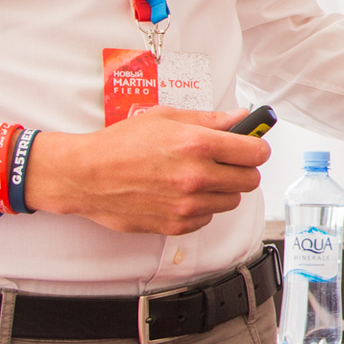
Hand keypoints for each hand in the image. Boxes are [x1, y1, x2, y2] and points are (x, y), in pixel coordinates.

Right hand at [25, 107, 270, 235]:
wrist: (86, 176)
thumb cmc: (120, 144)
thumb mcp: (165, 118)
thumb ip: (209, 120)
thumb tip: (239, 119)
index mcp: (197, 144)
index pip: (255, 152)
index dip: (257, 147)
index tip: (253, 146)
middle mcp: (196, 176)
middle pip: (250, 180)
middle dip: (242, 169)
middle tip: (226, 161)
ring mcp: (188, 205)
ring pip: (231, 201)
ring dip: (221, 189)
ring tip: (197, 176)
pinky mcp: (177, 225)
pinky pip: (207, 218)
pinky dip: (200, 207)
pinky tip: (181, 193)